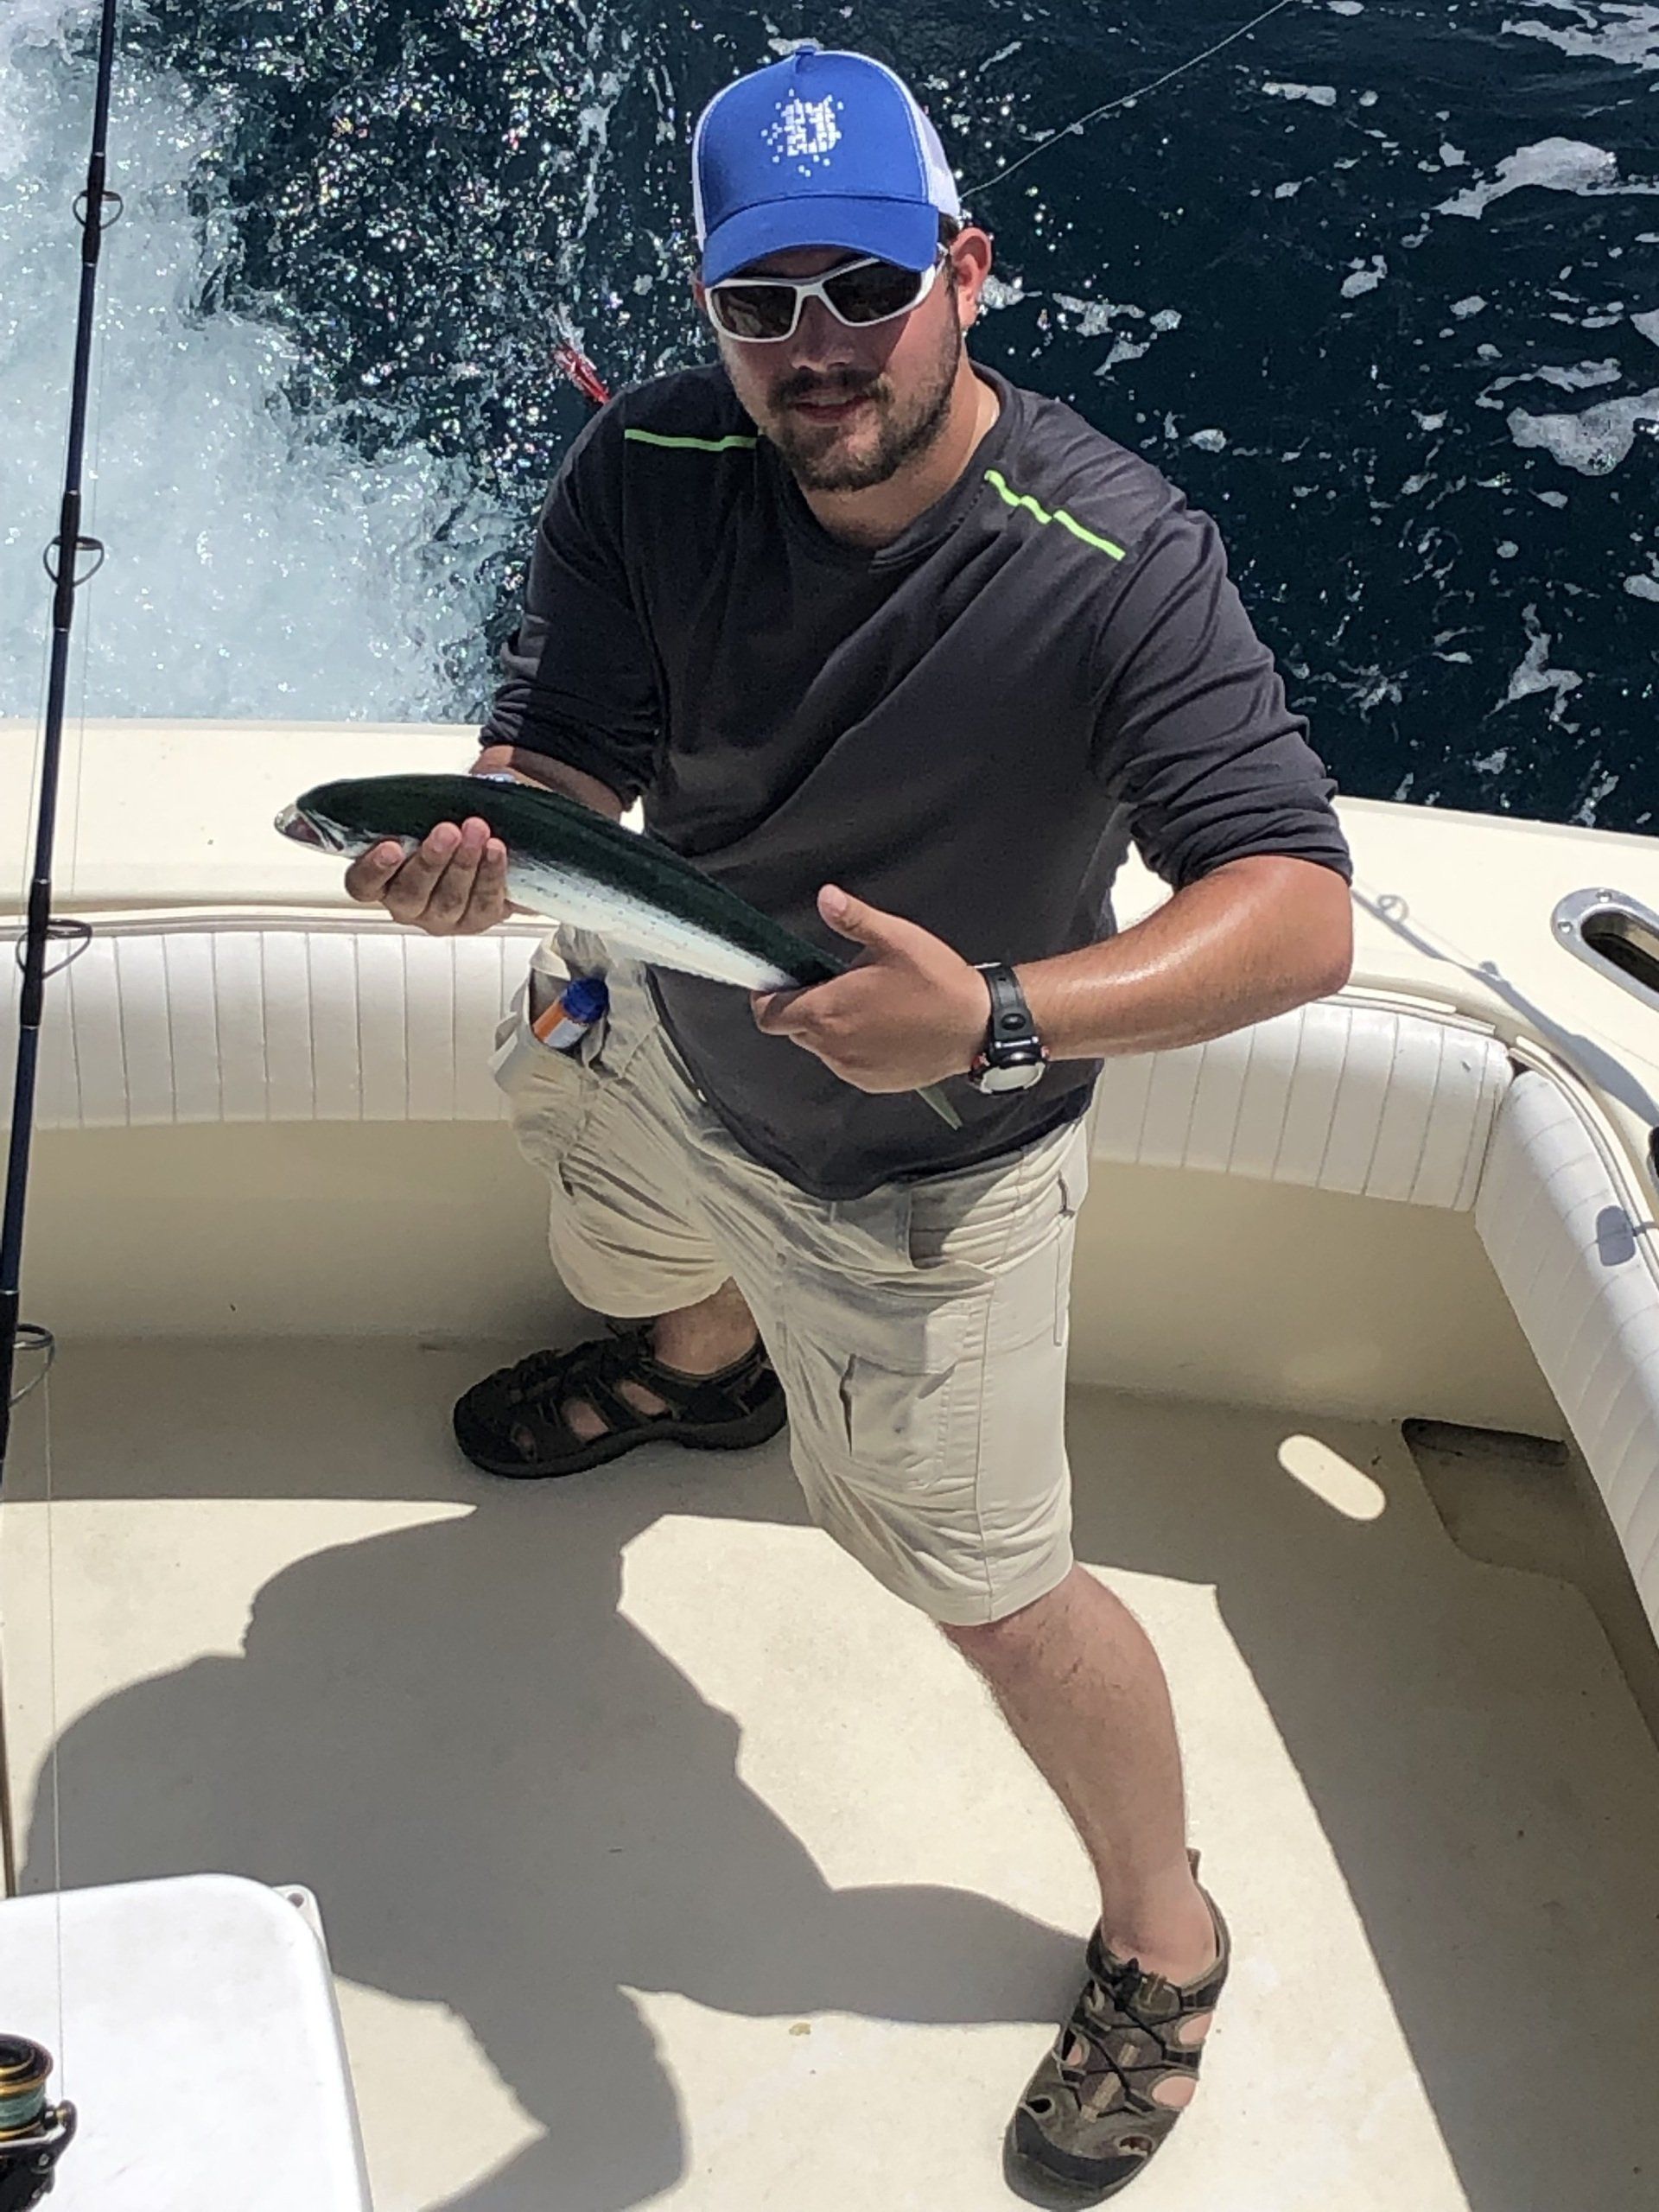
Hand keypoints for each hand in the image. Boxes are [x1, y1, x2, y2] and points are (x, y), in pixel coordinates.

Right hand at [344, 815, 509, 934]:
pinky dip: (490, 873)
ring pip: (449, 899)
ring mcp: (441, 917)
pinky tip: (495, 849)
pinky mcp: (476, 920)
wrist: (492, 854)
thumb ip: (418, 801)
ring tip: (477, 831)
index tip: (390, 847)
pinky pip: (483, 902)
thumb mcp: (427, 811)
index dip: (373, 869)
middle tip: (447, 831)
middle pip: (410, 892)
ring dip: (463, 862)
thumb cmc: (448, 830)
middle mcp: (407, 904)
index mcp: (381, 880)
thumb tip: (434, 776)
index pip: (363, 883)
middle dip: (431, 860)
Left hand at [750, 885, 988, 1092]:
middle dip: (805, 1007)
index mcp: (827, 1011)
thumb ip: (853, 919)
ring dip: (831, 1027)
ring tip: (867, 1005)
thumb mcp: (894, 939)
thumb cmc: (937, 982)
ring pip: (821, 1047)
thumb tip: (825, 898)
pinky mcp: (872, 1082)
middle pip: (794, 1029)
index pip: (769, 1015)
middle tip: (836, 984)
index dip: (767, 999)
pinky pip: (846, 1063)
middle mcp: (832, 1047)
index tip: (779, 983)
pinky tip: (882, 1028)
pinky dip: (853, 1047)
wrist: (977, 1028)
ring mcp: (851, 1068)